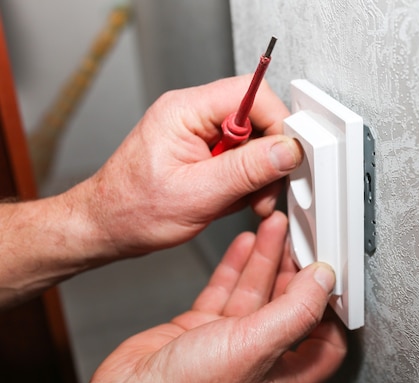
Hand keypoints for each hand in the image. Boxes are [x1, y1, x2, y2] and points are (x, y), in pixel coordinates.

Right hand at [44, 211, 346, 382]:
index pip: (326, 339)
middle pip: (289, 305)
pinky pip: (225, 291)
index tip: (331, 272)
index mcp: (285, 376)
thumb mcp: (255, 348)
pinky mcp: (201, 329)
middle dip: (295, 269)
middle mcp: (261, 360)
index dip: (331, 306)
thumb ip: (295, 312)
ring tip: (275, 228)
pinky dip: (235, 266)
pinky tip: (244, 244)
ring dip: (265, 259)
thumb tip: (323, 281)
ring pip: (255, 292)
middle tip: (299, 237)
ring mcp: (229, 343)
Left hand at [67, 75, 301, 257]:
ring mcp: (197, 133)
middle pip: (257, 118)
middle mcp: (192, 115)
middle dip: (268, 158)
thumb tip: (287, 150)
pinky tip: (233, 200)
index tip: (288, 157)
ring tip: (245, 202)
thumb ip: (247, 170)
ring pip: (252, 142)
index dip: (278, 124)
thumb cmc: (132, 211)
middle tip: (263, 192)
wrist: (106, 227)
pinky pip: (239, 158)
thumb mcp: (197, 195)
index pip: (251, 94)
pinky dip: (245, 182)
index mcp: (184, 111)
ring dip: (257, 176)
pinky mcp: (202, 152)